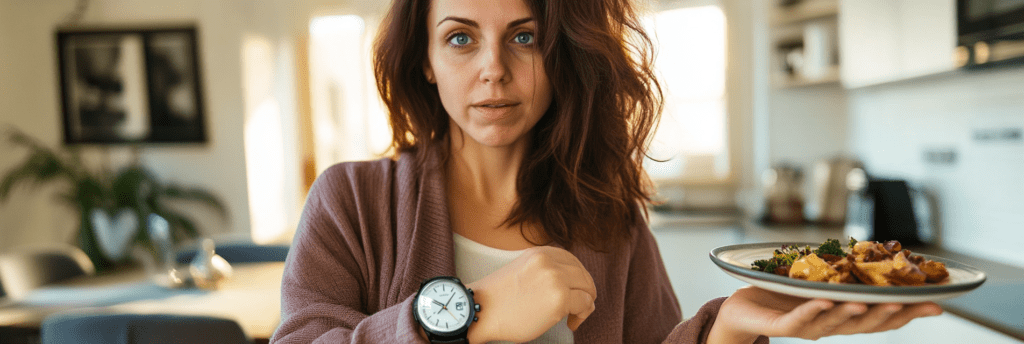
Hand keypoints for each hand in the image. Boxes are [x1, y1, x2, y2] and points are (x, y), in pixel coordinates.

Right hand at [465, 246, 596, 343]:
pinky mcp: (560, 298)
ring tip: (574, 316)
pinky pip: (585, 304)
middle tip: (579, 307)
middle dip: (585, 292)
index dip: (577, 279)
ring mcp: (555, 279)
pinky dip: (583, 315)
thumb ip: (546, 271)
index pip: (572, 261)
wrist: (481, 310)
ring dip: (585, 304)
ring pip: (588, 289)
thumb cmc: (499, 298)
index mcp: (540, 253)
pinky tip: (571, 323)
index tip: (574, 292)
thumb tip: (572, 284)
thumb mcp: (524, 270)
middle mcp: (549, 261)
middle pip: (583, 275)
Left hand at [707, 286, 943, 342]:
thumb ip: (847, 276)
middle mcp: (829, 325)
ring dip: (852, 313)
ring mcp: (806, 326)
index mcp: (842, 316)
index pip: (881, 318)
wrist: (742, 310)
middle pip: (864, 324)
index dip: (908, 312)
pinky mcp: (781, 324)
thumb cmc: (782, 294)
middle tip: (910, 303)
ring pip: (834, 323)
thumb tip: (878, 260)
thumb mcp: (820, 282)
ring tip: (869, 301)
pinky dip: (812, 310)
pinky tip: (823, 300)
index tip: (937, 304)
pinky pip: (799, 319)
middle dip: (888, 314)